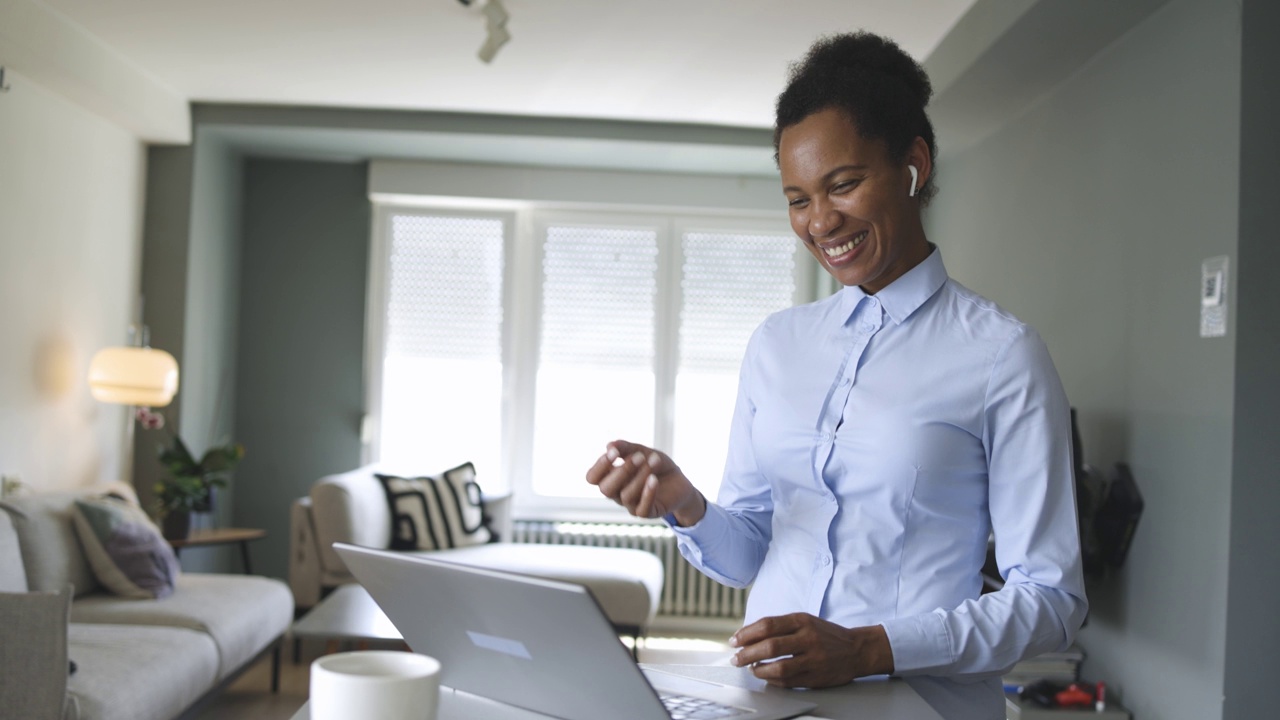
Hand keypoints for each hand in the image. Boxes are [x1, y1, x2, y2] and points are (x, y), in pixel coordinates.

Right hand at [584, 440, 705, 525]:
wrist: (680, 480)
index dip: (600, 466)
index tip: (614, 452)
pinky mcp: (648, 512)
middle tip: (640, 456)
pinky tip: (654, 479)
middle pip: (606, 489)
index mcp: (611, 478)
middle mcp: (617, 494)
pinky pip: (642, 508)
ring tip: (655, 461)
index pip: (592, 478)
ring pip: (626, 496)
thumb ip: (626, 448)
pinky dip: (648, 493)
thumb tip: (609, 445)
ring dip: (640, 477)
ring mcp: (632, 505)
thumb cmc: (656, 464)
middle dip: (622, 471)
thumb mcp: (643, 451)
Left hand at [728, 613, 893, 688]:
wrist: (857, 650)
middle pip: (770, 646)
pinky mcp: (815, 677)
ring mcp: (813, 659)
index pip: (767, 625)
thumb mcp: (805, 620)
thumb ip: (780, 626)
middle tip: (736, 658)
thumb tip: (748, 635)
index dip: (746, 634)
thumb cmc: (826, 634)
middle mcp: (808, 638)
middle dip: (747, 654)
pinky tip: (766, 676)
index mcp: (802, 621)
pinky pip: (787, 681)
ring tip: (751, 668)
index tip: (734, 640)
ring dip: (758, 669)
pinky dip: (772, 680)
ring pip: (778, 667)